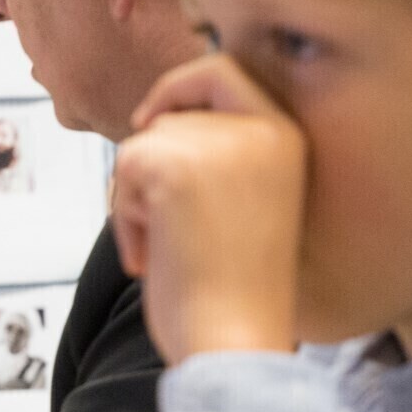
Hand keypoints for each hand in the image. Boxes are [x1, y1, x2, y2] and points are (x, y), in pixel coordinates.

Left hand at [113, 53, 306, 362]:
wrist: (236, 342)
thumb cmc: (234, 291)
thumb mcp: (245, 201)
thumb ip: (218, 155)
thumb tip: (153, 122)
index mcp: (288, 136)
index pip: (223, 69)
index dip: (178, 87)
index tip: (149, 120)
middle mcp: (262, 130)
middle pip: (170, 119)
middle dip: (152, 174)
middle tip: (175, 235)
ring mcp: (220, 144)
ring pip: (141, 147)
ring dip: (138, 201)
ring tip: (173, 249)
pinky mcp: (176, 167)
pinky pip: (123, 171)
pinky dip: (124, 217)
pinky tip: (156, 254)